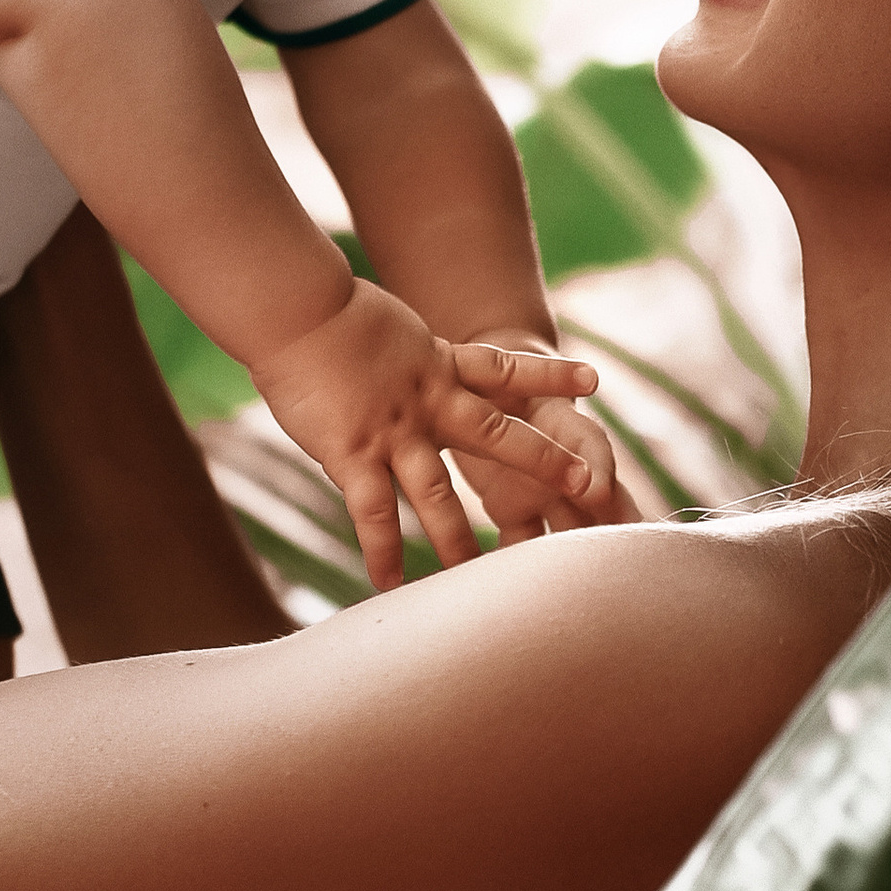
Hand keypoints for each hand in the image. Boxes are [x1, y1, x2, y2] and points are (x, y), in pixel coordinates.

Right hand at [250, 284, 598, 589]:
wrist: (296, 307)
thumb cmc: (324, 310)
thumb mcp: (385, 331)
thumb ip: (403, 360)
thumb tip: (400, 368)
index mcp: (437, 363)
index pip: (507, 370)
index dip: (551, 376)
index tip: (594, 381)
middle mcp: (427, 399)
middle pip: (496, 435)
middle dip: (542, 461)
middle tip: (587, 484)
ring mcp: (394, 429)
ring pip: (437, 492)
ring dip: (458, 536)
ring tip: (479, 574)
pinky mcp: (354, 451)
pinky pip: (373, 511)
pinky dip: (382, 549)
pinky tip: (388, 582)